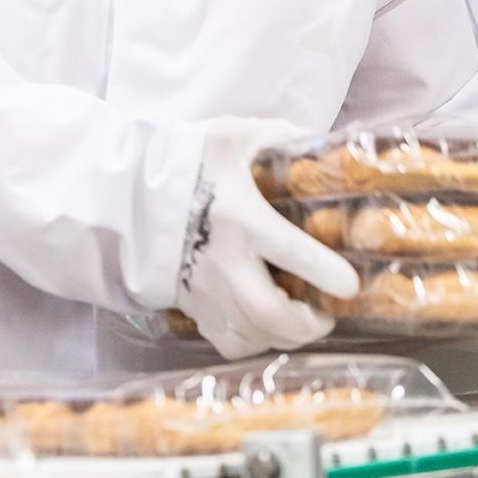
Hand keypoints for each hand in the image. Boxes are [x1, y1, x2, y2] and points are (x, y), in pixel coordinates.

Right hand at [176, 117, 359, 359]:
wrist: (126, 192)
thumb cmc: (184, 160)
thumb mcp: (231, 135)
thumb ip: (277, 136)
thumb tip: (314, 142)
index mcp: (241, 218)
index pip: (292, 253)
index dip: (327, 274)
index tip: (351, 284)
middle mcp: (223, 261)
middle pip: (269, 314)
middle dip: (307, 325)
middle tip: (325, 316)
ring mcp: (203, 289)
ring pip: (250, 335)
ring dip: (283, 336)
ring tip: (300, 321)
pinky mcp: (189, 305)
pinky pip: (226, 341)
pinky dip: (253, 342)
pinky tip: (264, 326)